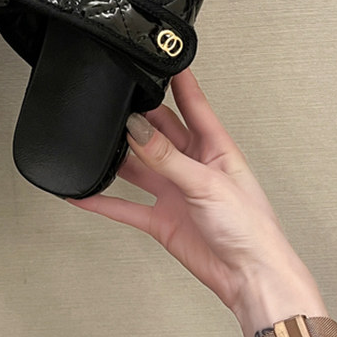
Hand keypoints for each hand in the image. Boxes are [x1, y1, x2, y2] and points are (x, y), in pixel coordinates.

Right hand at [70, 69, 322, 336]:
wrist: (249, 278)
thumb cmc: (251, 230)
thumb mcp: (207, 184)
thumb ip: (167, 158)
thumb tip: (139, 129)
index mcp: (216, 149)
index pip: (194, 105)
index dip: (178, 82)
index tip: (163, 58)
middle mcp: (193, 167)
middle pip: (159, 133)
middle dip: (138, 121)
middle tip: (115, 109)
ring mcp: (174, 192)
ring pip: (139, 166)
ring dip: (119, 158)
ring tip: (95, 145)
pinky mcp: (160, 219)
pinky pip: (125, 205)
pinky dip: (103, 200)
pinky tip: (85, 192)